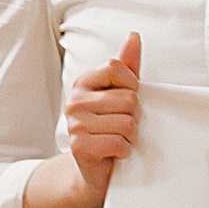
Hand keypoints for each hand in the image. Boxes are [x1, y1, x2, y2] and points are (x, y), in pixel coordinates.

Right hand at [62, 32, 141, 202]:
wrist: (94, 171)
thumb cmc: (111, 128)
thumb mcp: (121, 94)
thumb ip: (127, 66)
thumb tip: (134, 36)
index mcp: (83, 83)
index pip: (116, 67)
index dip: (132, 85)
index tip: (128, 100)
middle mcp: (74, 101)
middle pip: (128, 97)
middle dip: (134, 116)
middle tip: (121, 127)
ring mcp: (74, 124)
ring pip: (127, 122)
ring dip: (130, 136)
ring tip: (118, 139)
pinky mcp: (80, 146)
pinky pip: (119, 142)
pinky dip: (124, 151)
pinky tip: (115, 153)